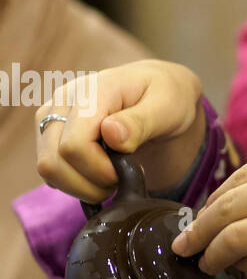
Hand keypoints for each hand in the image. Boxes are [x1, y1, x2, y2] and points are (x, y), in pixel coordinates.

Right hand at [35, 59, 204, 199]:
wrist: (157, 92)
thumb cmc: (165, 98)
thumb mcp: (167, 107)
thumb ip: (141, 121)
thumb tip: (110, 133)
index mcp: (91, 91)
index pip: (74, 145)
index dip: (100, 170)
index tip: (128, 171)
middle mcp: (62, 102)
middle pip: (53, 162)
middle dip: (90, 184)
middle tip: (120, 179)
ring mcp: (51, 118)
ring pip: (47, 170)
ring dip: (81, 187)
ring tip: (111, 178)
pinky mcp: (49, 134)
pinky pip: (50, 172)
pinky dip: (74, 184)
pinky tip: (99, 174)